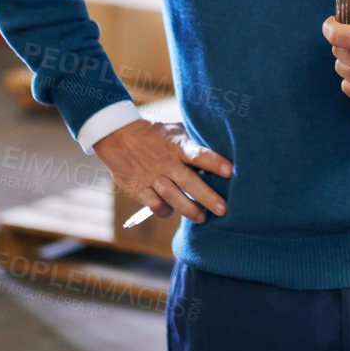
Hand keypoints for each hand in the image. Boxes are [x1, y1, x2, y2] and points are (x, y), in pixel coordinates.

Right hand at [94, 119, 231, 223]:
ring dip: (189, 210)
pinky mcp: (139, 189)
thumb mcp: (176, 131)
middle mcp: (166, 163)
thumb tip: (222, 148)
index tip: (230, 171)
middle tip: (224, 210)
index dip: (215, 162)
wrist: (119, 136)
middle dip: (207, 197)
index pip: (199, 154)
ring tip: (203, 218)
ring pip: (172, 197)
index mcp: (178, 146)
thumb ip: (194, 141)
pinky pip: (154, 204)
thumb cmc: (156, 134)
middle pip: (189, 182)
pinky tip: (172, 211)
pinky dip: (164, 210)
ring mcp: (152, 177)